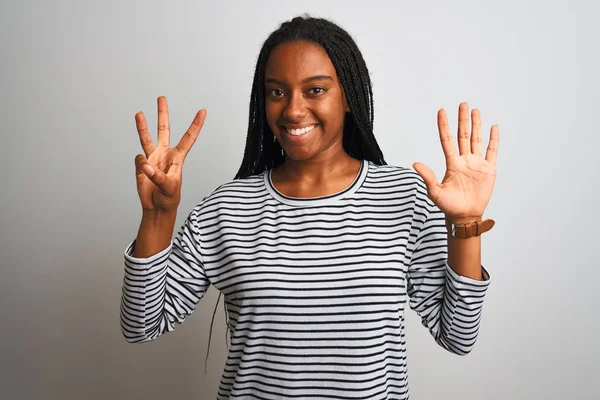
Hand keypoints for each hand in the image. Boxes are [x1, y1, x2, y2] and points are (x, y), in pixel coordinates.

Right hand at [134, 96, 206, 212]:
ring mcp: (152, 158)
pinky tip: (144, 174)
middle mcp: (165, 153)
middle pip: (164, 129)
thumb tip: (145, 164)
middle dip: (163, 114)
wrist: (156, 207)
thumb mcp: (169, 188)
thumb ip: (158, 176)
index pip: (189, 137)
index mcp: (178, 157)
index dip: (196, 124)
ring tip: (139, 113)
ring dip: (142, 126)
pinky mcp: (141, 165)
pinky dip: (140, 166)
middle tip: (162, 98)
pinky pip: (138, 161)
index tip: (203, 111)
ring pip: (146, 138)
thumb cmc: (169, 197)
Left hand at [413, 102, 498, 222]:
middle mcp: (464, 160)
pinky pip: (492, 151)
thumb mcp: (435, 191)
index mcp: (451, 163)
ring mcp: (477, 164)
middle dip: (463, 119)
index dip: (444, 125)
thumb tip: (415, 163)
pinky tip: (493, 127)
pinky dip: (493, 140)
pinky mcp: (489, 170)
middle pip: (463, 135)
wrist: (464, 216)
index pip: (447, 139)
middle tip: (462, 103)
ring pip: (476, 140)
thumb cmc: (448, 206)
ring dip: (477, 125)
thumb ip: (427, 176)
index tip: (441, 111)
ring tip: (475, 110)